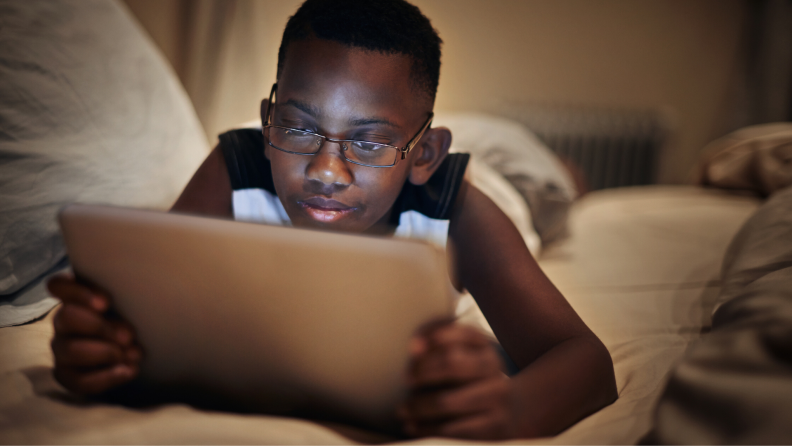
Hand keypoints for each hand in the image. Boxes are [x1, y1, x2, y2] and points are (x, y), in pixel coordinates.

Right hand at [48, 273, 141, 393]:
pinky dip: (108, 376)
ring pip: (71, 350)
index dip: (78, 292)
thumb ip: (129, 293)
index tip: (106, 303)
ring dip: (105, 352)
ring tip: (133, 353)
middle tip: (129, 335)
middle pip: (65, 317)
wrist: (133, 352)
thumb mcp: (132, 302)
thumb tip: (152, 290)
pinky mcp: (68, 375)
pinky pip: (79, 380)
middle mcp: (64, 322)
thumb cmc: (133, 318)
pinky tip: (130, 370)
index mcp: (77, 297)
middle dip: (100, 326)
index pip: (60, 284)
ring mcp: (63, 349)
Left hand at [399, 323, 515, 439]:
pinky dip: (427, 428)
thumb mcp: (460, 355)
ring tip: (403, 410)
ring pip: (447, 401)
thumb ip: (435, 343)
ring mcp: (497, 399)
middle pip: (451, 363)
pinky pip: (453, 429)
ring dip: (418, 406)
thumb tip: (415, 347)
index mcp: (484, 346)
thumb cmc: (470, 380)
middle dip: (422, 372)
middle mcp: (494, 369)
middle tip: (406, 380)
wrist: (510, 412)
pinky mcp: (495, 426)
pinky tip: (414, 426)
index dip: (433, 337)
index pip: (460, 333)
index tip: (411, 348)